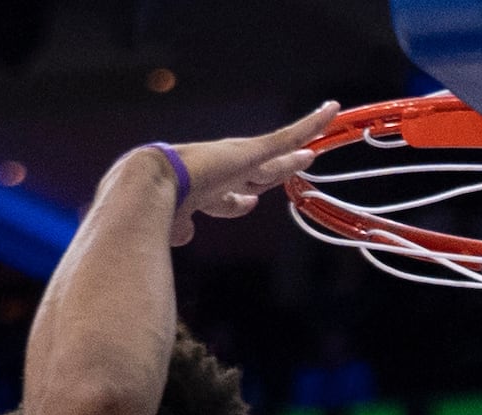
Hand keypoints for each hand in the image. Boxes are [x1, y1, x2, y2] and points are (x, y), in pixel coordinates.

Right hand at [155, 106, 341, 244]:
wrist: (149, 185)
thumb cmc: (153, 208)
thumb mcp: (171, 224)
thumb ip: (180, 229)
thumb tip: (182, 236)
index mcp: (205, 190)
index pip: (231, 197)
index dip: (242, 201)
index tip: (250, 202)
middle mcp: (225, 172)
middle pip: (264, 170)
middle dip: (284, 166)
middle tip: (304, 157)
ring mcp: (240, 160)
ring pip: (283, 147)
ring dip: (305, 136)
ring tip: (327, 121)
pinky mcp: (252, 152)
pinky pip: (289, 137)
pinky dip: (311, 125)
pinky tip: (332, 110)